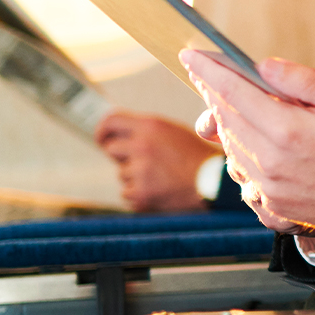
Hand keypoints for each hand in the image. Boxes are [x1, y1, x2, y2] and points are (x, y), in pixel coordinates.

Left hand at [95, 110, 215, 212]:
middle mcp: (142, 145)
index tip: (101, 138)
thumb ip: (147, 131)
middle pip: (112, 149)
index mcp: (151, 126)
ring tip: (161, 177)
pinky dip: (140, 194)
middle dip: (123, 157)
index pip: (111, 120)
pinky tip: (160, 190)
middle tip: (142, 162)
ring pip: (122, 173)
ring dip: (135, 177)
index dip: (102, 130)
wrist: (213, 184)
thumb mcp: (174, 132)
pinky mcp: (140, 192)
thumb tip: (121, 136)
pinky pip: (127, 193)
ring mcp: (140, 170)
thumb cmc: (197, 157)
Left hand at [182, 48, 314, 236]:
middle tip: (211, 75)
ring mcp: (269, 190)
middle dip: (215, 94)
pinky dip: (243, 158)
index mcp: (288, 132)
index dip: (209, 71)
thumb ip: (303, 81)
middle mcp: (270, 164)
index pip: (233, 93)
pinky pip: (243, 178)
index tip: (192, 55)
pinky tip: (262, 147)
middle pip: (225, 120)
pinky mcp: (273, 209)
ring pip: (231, 149)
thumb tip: (263, 65)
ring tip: (242, 108)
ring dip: (229, 125)